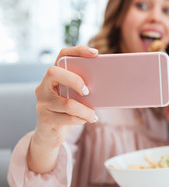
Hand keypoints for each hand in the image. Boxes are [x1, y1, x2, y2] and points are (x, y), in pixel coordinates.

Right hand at [28, 46, 98, 172]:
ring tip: (93, 114)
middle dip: (74, 80)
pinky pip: (68, 118)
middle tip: (88, 91)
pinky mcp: (45, 119)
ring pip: (67, 103)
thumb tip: (108, 82)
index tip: (95, 54)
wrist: (50, 135)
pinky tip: (87, 120)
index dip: (77, 51)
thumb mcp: (75, 96)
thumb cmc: (68, 111)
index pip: (62, 55)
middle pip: (54, 72)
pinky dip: (82, 119)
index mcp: (54, 77)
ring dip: (86, 110)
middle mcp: (44, 86)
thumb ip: (84, 87)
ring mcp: (42, 103)